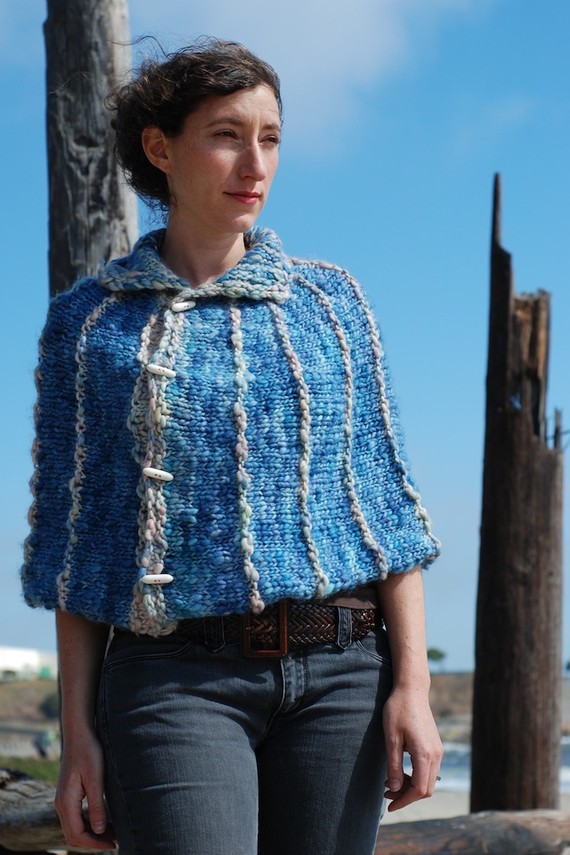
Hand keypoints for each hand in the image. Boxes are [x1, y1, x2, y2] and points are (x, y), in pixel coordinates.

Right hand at [55, 730, 115, 849]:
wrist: (79, 734)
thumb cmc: (89, 752)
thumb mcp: (96, 779)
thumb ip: (96, 806)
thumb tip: (99, 831)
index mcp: (66, 803)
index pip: (77, 835)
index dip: (95, 844)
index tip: (113, 844)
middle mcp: (61, 804)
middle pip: (73, 835)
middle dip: (93, 842)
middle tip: (114, 841)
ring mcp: (64, 799)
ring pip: (74, 827)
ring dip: (91, 834)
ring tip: (113, 833)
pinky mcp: (69, 794)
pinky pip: (75, 817)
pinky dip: (88, 824)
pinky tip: (104, 820)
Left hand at [382, 684, 442, 811]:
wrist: (412, 690)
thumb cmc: (398, 710)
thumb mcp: (391, 738)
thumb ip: (394, 765)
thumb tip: (394, 789)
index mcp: (425, 754)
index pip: (418, 790)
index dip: (404, 801)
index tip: (389, 805)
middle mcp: (436, 755)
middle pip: (426, 789)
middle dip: (406, 796)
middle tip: (386, 793)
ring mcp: (437, 750)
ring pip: (428, 781)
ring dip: (411, 787)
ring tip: (390, 783)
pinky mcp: (435, 746)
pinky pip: (429, 770)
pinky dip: (416, 777)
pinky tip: (401, 772)